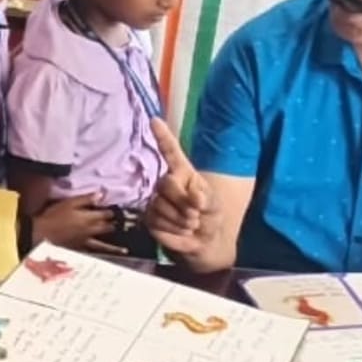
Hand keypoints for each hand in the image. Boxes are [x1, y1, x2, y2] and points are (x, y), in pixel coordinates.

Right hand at [32, 193, 127, 254]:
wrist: (41, 234)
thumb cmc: (53, 216)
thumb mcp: (69, 203)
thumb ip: (85, 199)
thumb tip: (101, 195)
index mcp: (88, 218)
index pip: (105, 214)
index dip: (110, 212)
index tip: (114, 211)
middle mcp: (89, 230)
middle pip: (105, 228)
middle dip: (113, 225)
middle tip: (120, 224)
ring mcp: (85, 241)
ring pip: (103, 245)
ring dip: (114, 247)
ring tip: (124, 250)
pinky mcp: (78, 249)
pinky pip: (92, 252)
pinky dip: (99, 256)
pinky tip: (104, 258)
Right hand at [146, 118, 219, 254]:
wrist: (203, 241)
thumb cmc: (209, 215)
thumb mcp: (213, 204)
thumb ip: (205, 198)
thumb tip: (194, 198)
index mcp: (182, 172)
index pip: (171, 151)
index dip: (163, 136)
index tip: (155, 121)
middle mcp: (165, 182)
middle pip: (167, 184)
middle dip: (184, 203)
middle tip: (195, 215)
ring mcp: (154, 199)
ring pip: (162, 206)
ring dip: (181, 220)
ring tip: (189, 223)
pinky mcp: (148, 216)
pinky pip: (158, 220)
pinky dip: (172, 228)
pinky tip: (179, 229)